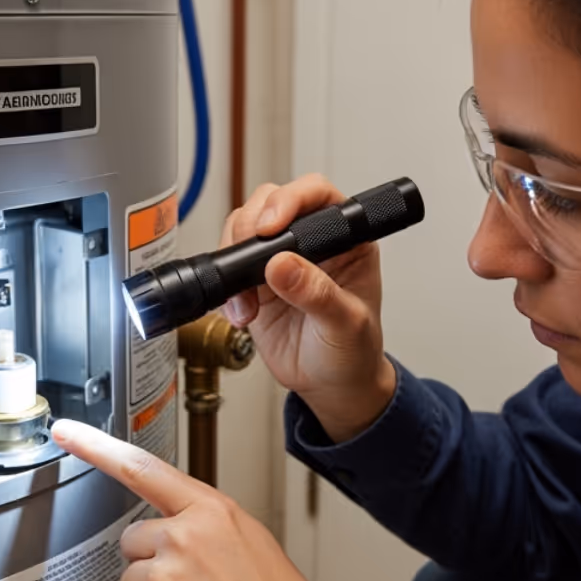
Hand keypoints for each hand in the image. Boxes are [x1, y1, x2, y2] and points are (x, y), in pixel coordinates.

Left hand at [51, 419, 356, 580]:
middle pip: (132, 540)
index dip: (97, 447)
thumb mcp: (253, 544)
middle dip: (151, 564)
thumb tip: (172, 530)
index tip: (66, 432)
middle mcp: (185, 538)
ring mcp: (166, 578)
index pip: (144, 469)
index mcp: (213, 512)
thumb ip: (207, 527)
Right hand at [221, 175, 396, 441]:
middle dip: (252, 225)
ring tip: (249, 299)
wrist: (332, 385)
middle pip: (271, 201)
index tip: (271, 226)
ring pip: (244, 227)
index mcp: (347, 239)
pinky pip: (229, 265)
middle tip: (250, 255)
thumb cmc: (353, 351)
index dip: (291, 200)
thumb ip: (317, 293)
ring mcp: (280, 259)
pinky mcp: (255, 281)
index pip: (317, 195)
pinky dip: (227, 286)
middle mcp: (312, 242)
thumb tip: (282, 265)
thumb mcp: (345, 324)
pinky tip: (242, 312)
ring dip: (236, 256)